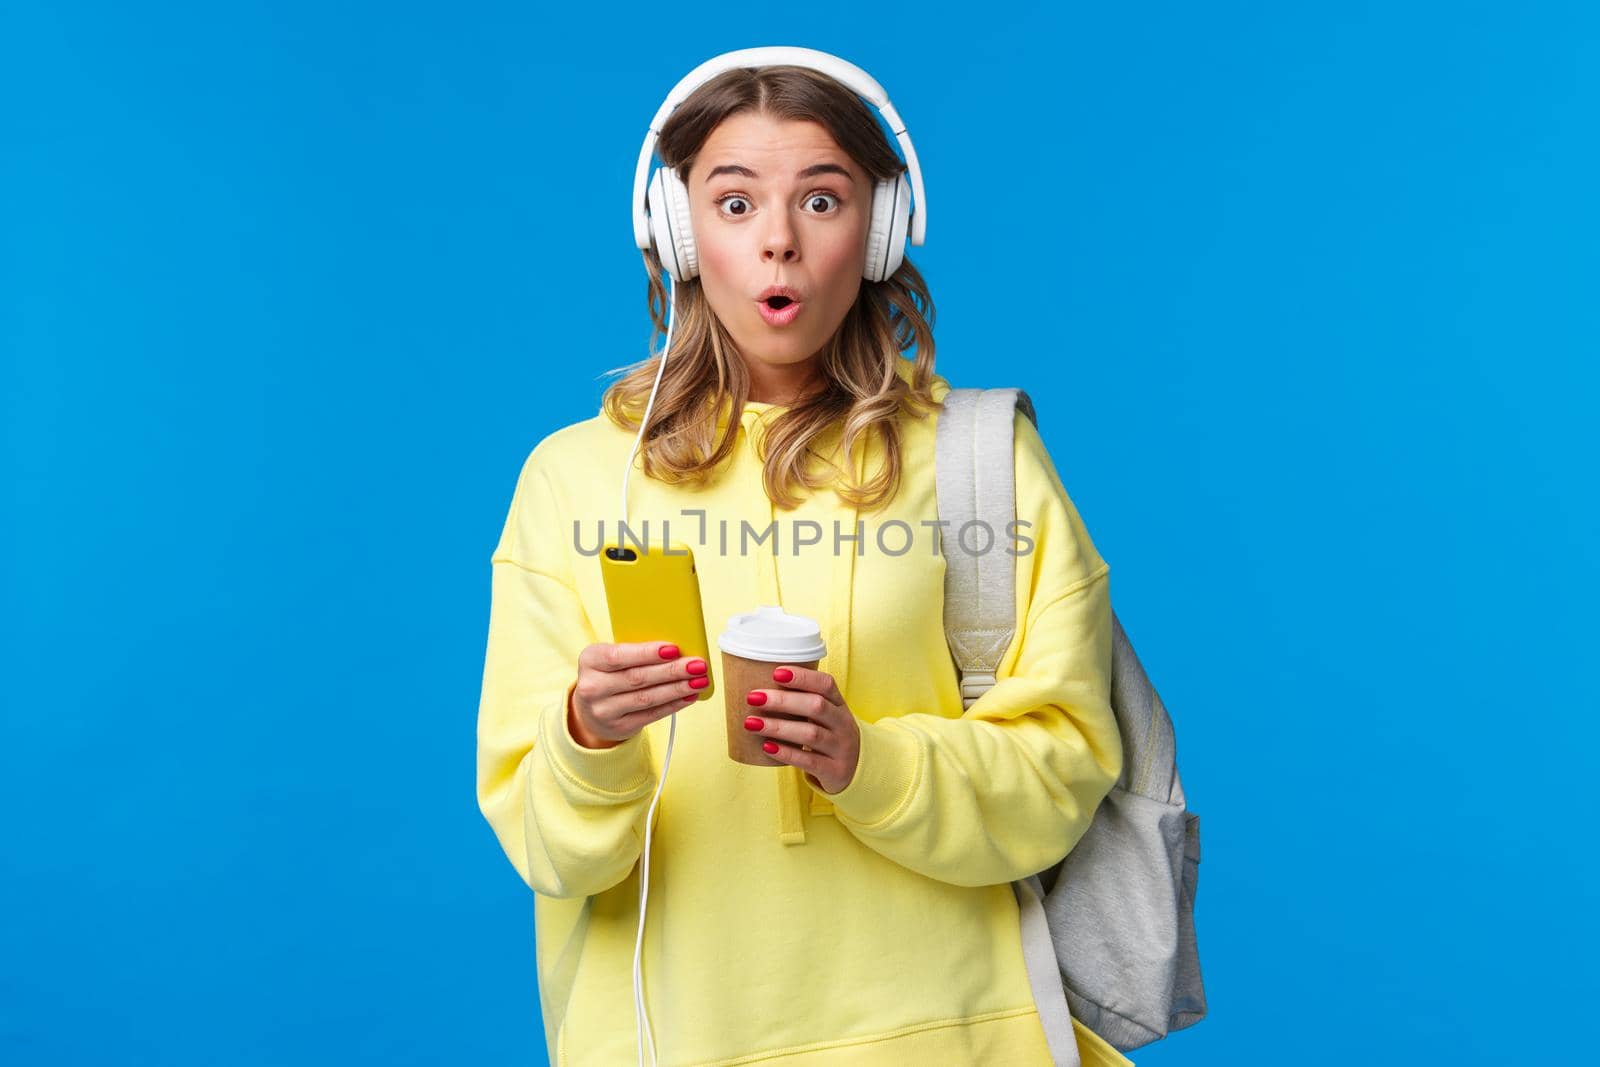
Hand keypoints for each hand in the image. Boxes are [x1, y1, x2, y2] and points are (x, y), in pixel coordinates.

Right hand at [568, 641, 707, 748]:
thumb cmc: (610, 674)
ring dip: (677, 688)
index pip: (619, 656)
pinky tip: (689, 695)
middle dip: (672, 670)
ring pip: (647, 698)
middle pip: (638, 677)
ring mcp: (604, 710)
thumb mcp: (612, 658)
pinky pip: (652, 714)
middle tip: (697, 665)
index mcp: (590, 660)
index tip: (674, 649)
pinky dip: (673, 704)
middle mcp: (592, 687)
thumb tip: (677, 650)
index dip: (648, 653)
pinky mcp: (619, 727)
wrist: (591, 710)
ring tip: (699, 680)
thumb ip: (636, 651)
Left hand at [743, 664, 860, 794]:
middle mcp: (843, 724)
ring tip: (750, 723)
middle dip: (783, 701)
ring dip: (778, 727)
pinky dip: (786, 753)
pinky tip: (767, 747)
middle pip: (816, 706)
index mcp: (839, 705)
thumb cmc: (830, 736)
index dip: (802, 677)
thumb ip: (803, 702)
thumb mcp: (827, 716)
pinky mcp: (834, 771)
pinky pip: (809, 761)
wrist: (858, 770)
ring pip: (811, 734)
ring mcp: (841, 748)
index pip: (826, 684)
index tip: (776, 672)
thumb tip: (760, 688)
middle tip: (753, 697)